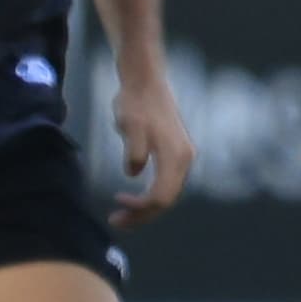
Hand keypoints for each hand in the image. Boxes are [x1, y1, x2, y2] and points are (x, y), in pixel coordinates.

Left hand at [109, 64, 194, 225]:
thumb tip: (133, 173)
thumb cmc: (135, 102)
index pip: (161, 197)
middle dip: (142, 214)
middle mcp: (184, 159)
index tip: (116, 207)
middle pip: (167, 200)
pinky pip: (166, 182)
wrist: (145, 81)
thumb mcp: (130, 126)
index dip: (139, 209)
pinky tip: (133, 195)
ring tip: (122, 212)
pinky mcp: (177, 152)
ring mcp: (183, 156)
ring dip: (145, 206)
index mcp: (175, 156)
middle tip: (116, 220)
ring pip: (168, 193)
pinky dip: (150, 194)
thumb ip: (133, 151)